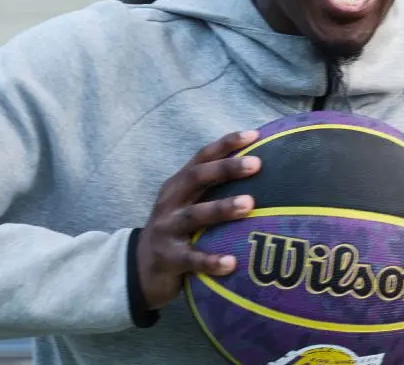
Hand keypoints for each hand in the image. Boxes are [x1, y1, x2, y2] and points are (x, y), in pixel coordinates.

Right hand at [135, 129, 262, 309]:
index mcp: (178, 185)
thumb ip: (213, 191)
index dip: (226, 144)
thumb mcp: (187, 205)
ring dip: (222, 208)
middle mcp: (171, 202)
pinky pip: (191, 259)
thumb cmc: (177, 231)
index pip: (202, 157)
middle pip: (197, 178)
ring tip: (249, 204)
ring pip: (194, 215)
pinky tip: (232, 263)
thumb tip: (262, 176)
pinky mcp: (168, 258)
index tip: (254, 135)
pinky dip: (210, 260)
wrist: (141, 267)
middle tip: (257, 163)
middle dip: (226, 168)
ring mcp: (167, 229)